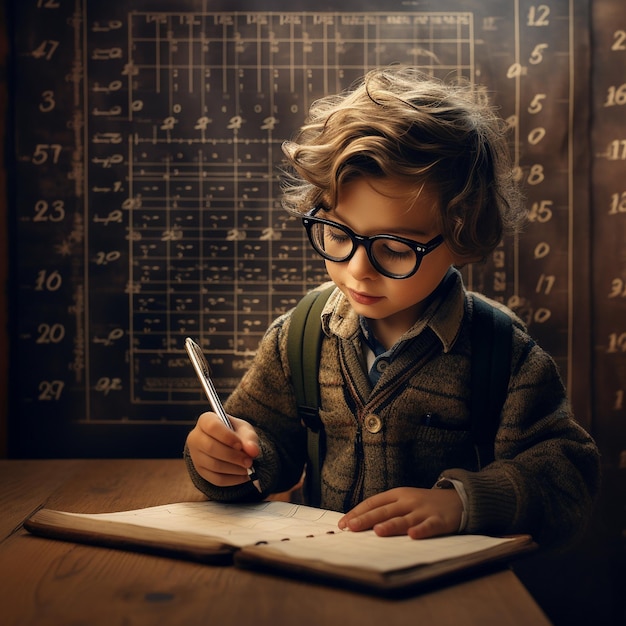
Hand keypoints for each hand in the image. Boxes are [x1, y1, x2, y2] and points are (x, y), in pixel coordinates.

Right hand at [186, 412, 259, 486]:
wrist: (228, 444)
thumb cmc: (235, 433)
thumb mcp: (244, 429)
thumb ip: (250, 438)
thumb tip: (253, 451)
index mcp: (205, 420)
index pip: (212, 427)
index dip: (227, 436)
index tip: (240, 445)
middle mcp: (196, 437)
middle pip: (211, 448)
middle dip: (233, 456)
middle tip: (249, 461)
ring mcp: (196, 456)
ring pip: (213, 465)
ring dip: (234, 469)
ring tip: (248, 468)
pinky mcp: (200, 471)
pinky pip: (216, 479)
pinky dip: (232, 479)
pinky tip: (244, 476)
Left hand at [338, 487, 462, 538]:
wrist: (457, 499)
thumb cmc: (423, 503)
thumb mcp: (403, 501)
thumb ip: (385, 510)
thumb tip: (359, 522)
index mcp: (397, 494)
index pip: (373, 502)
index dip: (358, 512)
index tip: (343, 523)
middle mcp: (408, 501)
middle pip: (385, 510)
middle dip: (367, 519)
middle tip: (351, 527)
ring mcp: (423, 510)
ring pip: (405, 519)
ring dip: (391, 525)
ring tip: (378, 531)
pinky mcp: (439, 520)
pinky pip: (429, 527)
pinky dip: (421, 531)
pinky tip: (413, 536)